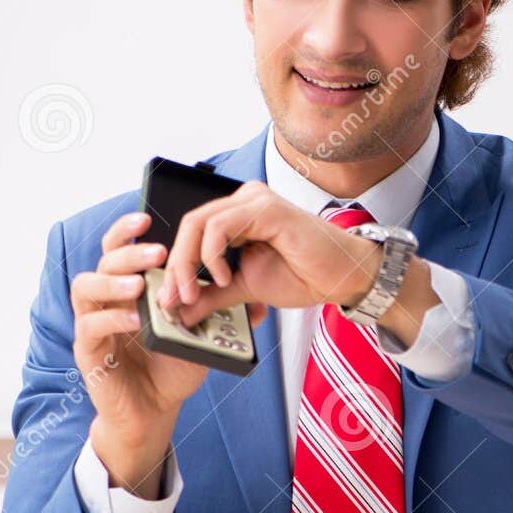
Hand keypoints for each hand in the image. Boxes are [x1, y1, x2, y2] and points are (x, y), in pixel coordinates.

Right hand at [70, 211, 265, 493]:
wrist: (154, 410)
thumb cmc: (172, 366)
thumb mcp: (202, 335)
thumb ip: (222, 313)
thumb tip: (259, 299)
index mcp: (130, 287)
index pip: (121, 247)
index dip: (128, 229)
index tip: (148, 216)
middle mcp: (107, 299)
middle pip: (103, 260)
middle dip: (129, 251)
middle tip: (159, 251)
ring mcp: (92, 323)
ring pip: (86, 287)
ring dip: (114, 281)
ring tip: (142, 283)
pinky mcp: (87, 351)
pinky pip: (90, 326)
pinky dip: (113, 319)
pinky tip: (136, 319)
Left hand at [158, 183, 383, 326]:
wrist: (343, 277)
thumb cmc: (304, 275)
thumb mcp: (246, 288)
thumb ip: (213, 295)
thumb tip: (181, 311)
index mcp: (238, 215)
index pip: (192, 231)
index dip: (175, 265)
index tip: (169, 300)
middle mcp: (244, 201)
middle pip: (189, 225)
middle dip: (176, 266)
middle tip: (175, 299)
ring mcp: (255, 201)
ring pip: (198, 223)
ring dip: (188, 263)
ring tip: (194, 294)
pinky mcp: (266, 209)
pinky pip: (220, 226)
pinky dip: (211, 255)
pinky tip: (221, 277)